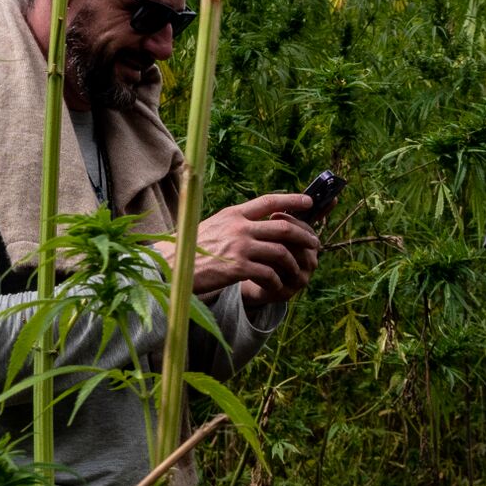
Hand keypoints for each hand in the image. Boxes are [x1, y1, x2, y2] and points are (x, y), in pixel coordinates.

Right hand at [174, 192, 319, 305]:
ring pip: (281, 251)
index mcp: (233, 213)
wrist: (169, 267)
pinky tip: (277, 286)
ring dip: (294, 261)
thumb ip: (234, 223)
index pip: (269, 201)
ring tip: (300, 269)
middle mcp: (239, 226)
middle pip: (283, 226)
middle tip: (315, 243)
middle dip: (304, 235)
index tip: (308, 201)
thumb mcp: (212, 225)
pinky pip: (269, 273)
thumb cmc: (189, 249)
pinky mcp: (238, 268)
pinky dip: (277, 280)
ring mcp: (239, 246)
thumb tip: (255, 222)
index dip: (292, 199)